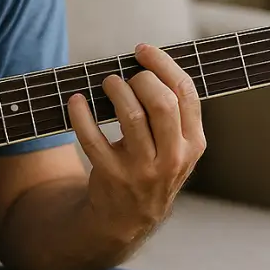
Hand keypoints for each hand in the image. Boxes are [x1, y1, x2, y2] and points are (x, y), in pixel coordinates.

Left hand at [67, 43, 204, 244]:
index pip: (186, 93)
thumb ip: (172, 113)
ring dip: (115, 90)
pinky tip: (76, 101)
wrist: (128, 219)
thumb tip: (148, 61)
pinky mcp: (112, 175)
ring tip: (107, 84)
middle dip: (141, 79)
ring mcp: (143, 170)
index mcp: (193, 143)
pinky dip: (81, 115)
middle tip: (126, 76)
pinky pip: (93, 138)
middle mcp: (173, 158)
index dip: (163, 64)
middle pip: (162, 103)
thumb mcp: (176, 148)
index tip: (142, 50)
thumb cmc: (151, 169)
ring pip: (132, 117)